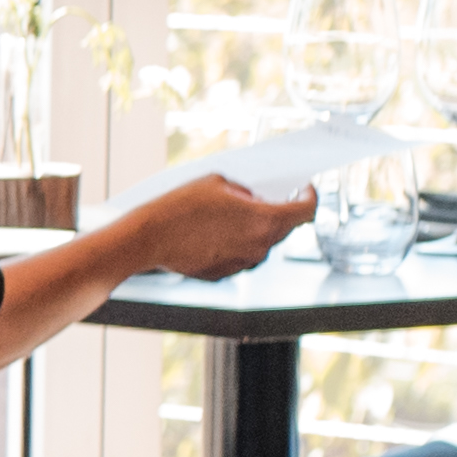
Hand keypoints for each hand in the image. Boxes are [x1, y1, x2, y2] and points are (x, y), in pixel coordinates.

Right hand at [130, 174, 315, 280]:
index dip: (309, 198)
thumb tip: (254, 197)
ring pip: (260, 243)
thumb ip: (245, 191)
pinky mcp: (225, 273)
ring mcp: (243, 263)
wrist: (147, 238)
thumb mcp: (217, 182)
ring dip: (251, 229)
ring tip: (223, 217)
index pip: (307, 211)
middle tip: (256, 199)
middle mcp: (260, 246)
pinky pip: (239, 256)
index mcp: (265, 220)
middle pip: (284, 228)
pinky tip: (209, 233)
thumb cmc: (178, 209)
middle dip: (275, 211)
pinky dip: (232, 244)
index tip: (303, 191)